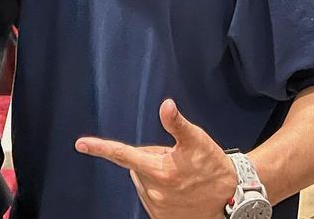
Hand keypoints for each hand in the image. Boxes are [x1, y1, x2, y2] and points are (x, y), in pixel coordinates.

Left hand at [75, 99, 236, 218]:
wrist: (233, 198)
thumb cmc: (213, 166)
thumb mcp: (197, 140)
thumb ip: (177, 124)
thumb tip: (165, 105)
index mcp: (158, 170)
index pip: (123, 155)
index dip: (100, 148)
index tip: (81, 144)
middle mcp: (153, 192)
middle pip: (138, 167)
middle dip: (151, 160)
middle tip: (176, 160)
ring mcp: (157, 208)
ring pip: (144, 183)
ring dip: (156, 176)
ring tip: (182, 175)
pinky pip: (152, 199)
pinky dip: (160, 192)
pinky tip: (180, 190)